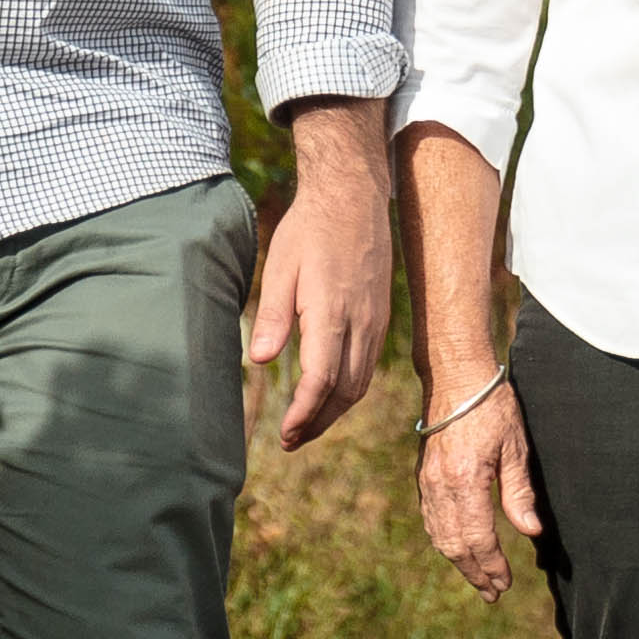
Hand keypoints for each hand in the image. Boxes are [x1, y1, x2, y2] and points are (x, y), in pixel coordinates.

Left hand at [250, 105, 396, 453]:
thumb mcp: (280, 266)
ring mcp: (376, 321)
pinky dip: (349, 390)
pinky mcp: (381, 317)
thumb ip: (272, 315)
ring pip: (361, 382)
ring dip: (334, 410)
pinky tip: (329, 394)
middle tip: (290, 441)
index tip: (285, 433)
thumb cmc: (309, 229)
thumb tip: (258, 360)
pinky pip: (368, 366)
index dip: (304, 413)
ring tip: (306, 426)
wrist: (353, 197)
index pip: (322, 378)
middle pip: (346, 391)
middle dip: (319, 422)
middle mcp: (361, 322)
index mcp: (332, 311)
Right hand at [418, 372, 537, 593]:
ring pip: (439, 535)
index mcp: (465, 480)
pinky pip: (431, 519)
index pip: (478, 538)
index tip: (504, 583)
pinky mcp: (424, 476)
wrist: (455, 376)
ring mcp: (428, 482)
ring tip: (479, 579)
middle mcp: (440, 486)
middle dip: (474, 572)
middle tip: (493, 593)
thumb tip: (530, 531)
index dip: (492, 564)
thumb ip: (519, 493)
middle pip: (454, 544)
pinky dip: (445, 540)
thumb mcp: (515, 448)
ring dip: (459, 561)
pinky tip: (458, 549)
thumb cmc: (492, 406)